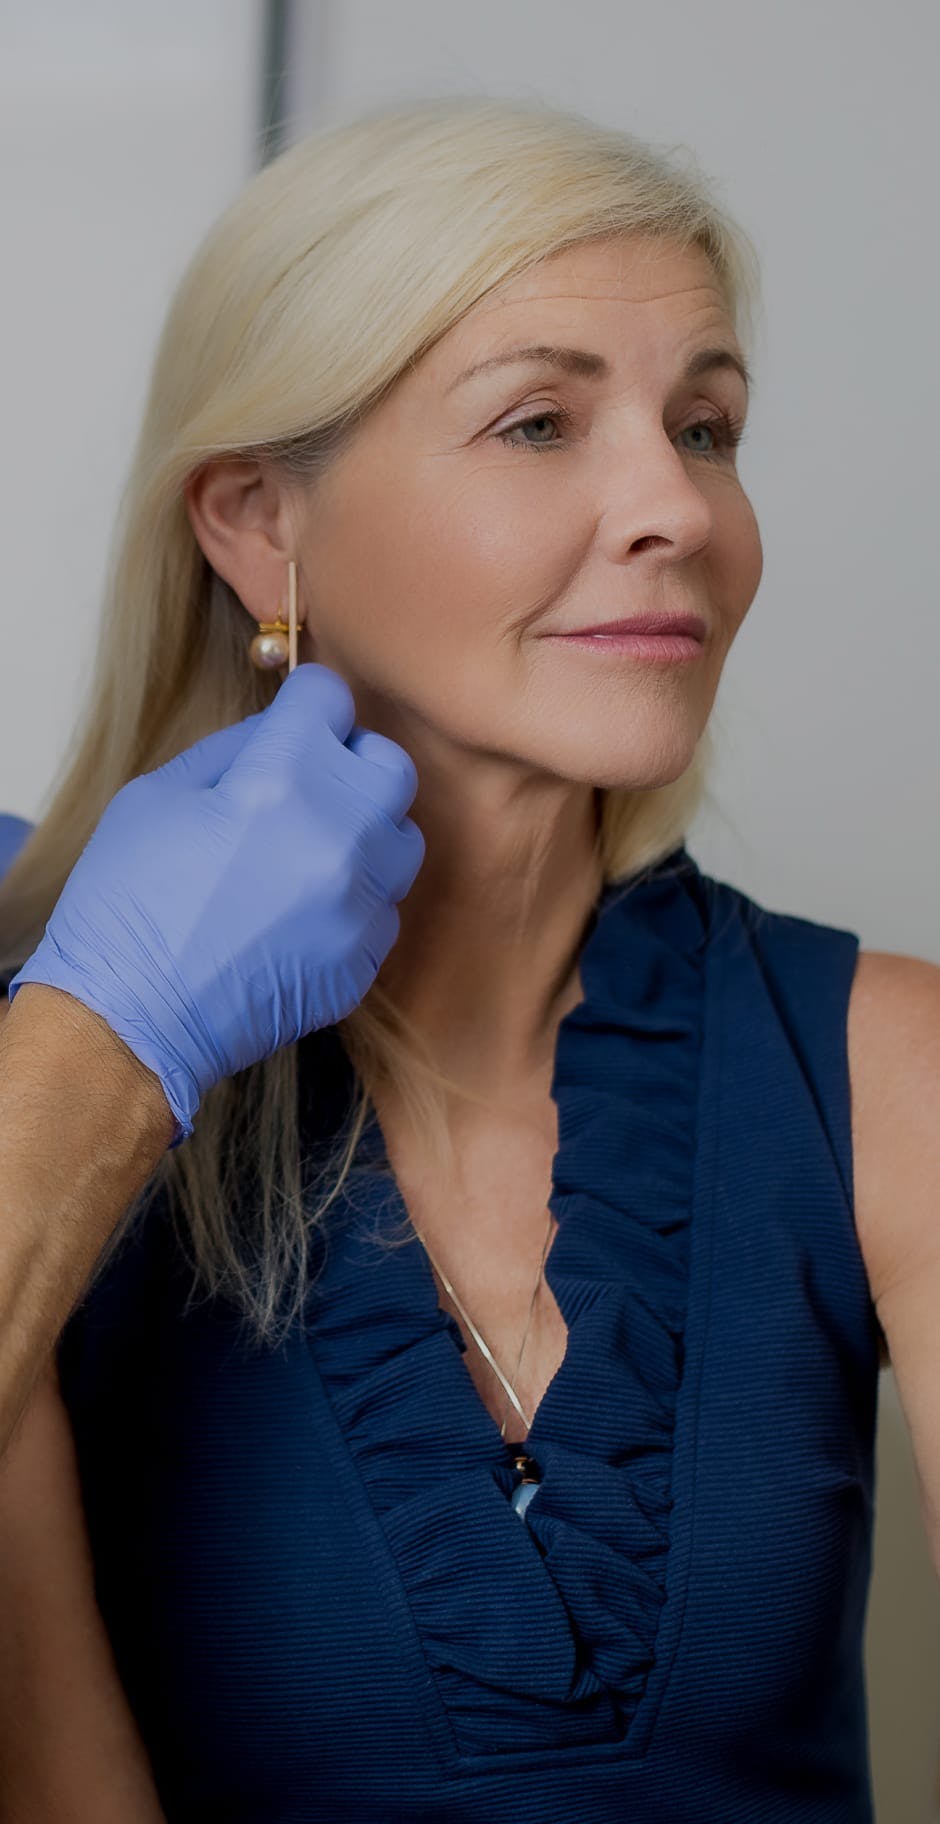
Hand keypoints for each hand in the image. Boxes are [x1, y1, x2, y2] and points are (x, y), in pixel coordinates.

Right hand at [7, 664, 424, 1147]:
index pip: (330, 698)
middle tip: (309, 782)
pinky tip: (302, 911)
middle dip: (351, 762)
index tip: (294, 721)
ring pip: (400, 838)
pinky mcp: (364, 959)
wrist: (130, 1021)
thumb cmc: (126, 904)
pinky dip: (355, 898)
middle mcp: (339, 836)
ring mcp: (359, 904)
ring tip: (309, 851)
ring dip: (365, 832)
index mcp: (281, 780)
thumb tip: (282, 729)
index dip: (306, 704)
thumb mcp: (157, 795)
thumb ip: (234, 749)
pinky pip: (384, 907)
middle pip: (389, 764)